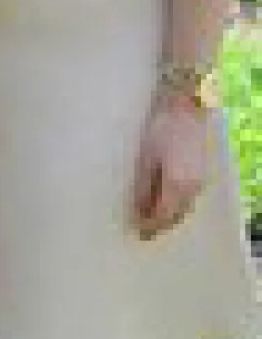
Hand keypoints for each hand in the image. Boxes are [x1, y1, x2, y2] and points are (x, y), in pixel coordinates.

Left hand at [130, 91, 213, 238]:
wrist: (188, 107)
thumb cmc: (161, 129)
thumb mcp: (145, 157)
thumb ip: (142, 185)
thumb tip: (136, 209)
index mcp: (177, 185)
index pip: (163, 215)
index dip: (149, 225)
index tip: (136, 231)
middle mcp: (192, 188)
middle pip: (175, 215)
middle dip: (159, 224)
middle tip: (141, 231)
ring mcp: (200, 181)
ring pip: (184, 207)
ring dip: (168, 216)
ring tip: (150, 218)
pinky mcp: (201, 173)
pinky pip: (188, 197)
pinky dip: (176, 204)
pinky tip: (164, 201)